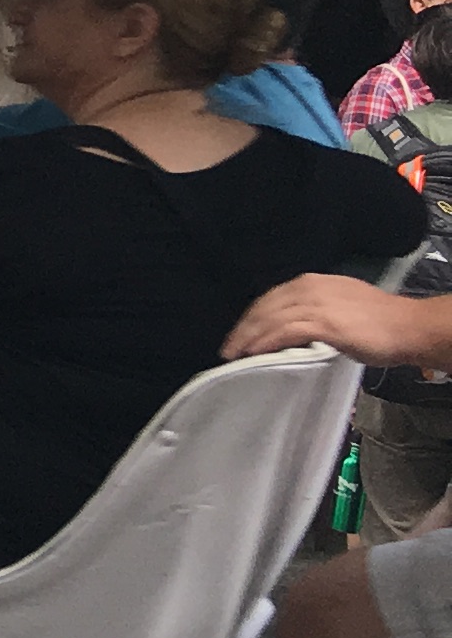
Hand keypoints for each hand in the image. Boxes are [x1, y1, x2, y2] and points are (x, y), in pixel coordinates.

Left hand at [222, 274, 451, 369]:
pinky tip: (254, 353)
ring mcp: (316, 304)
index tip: (240, 333)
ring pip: (270, 319)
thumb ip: (313, 312)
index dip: (252, 317)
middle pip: (264, 306)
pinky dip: (266, 342)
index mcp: (312, 282)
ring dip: (249, 337)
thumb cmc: (380, 322)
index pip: (271, 298)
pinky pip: (285, 331)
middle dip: (244, 328)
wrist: (409, 327)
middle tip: (229, 348)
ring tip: (235, 354)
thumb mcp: (339, 307)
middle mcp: (309, 287)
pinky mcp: (324, 322)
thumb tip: (291, 328)